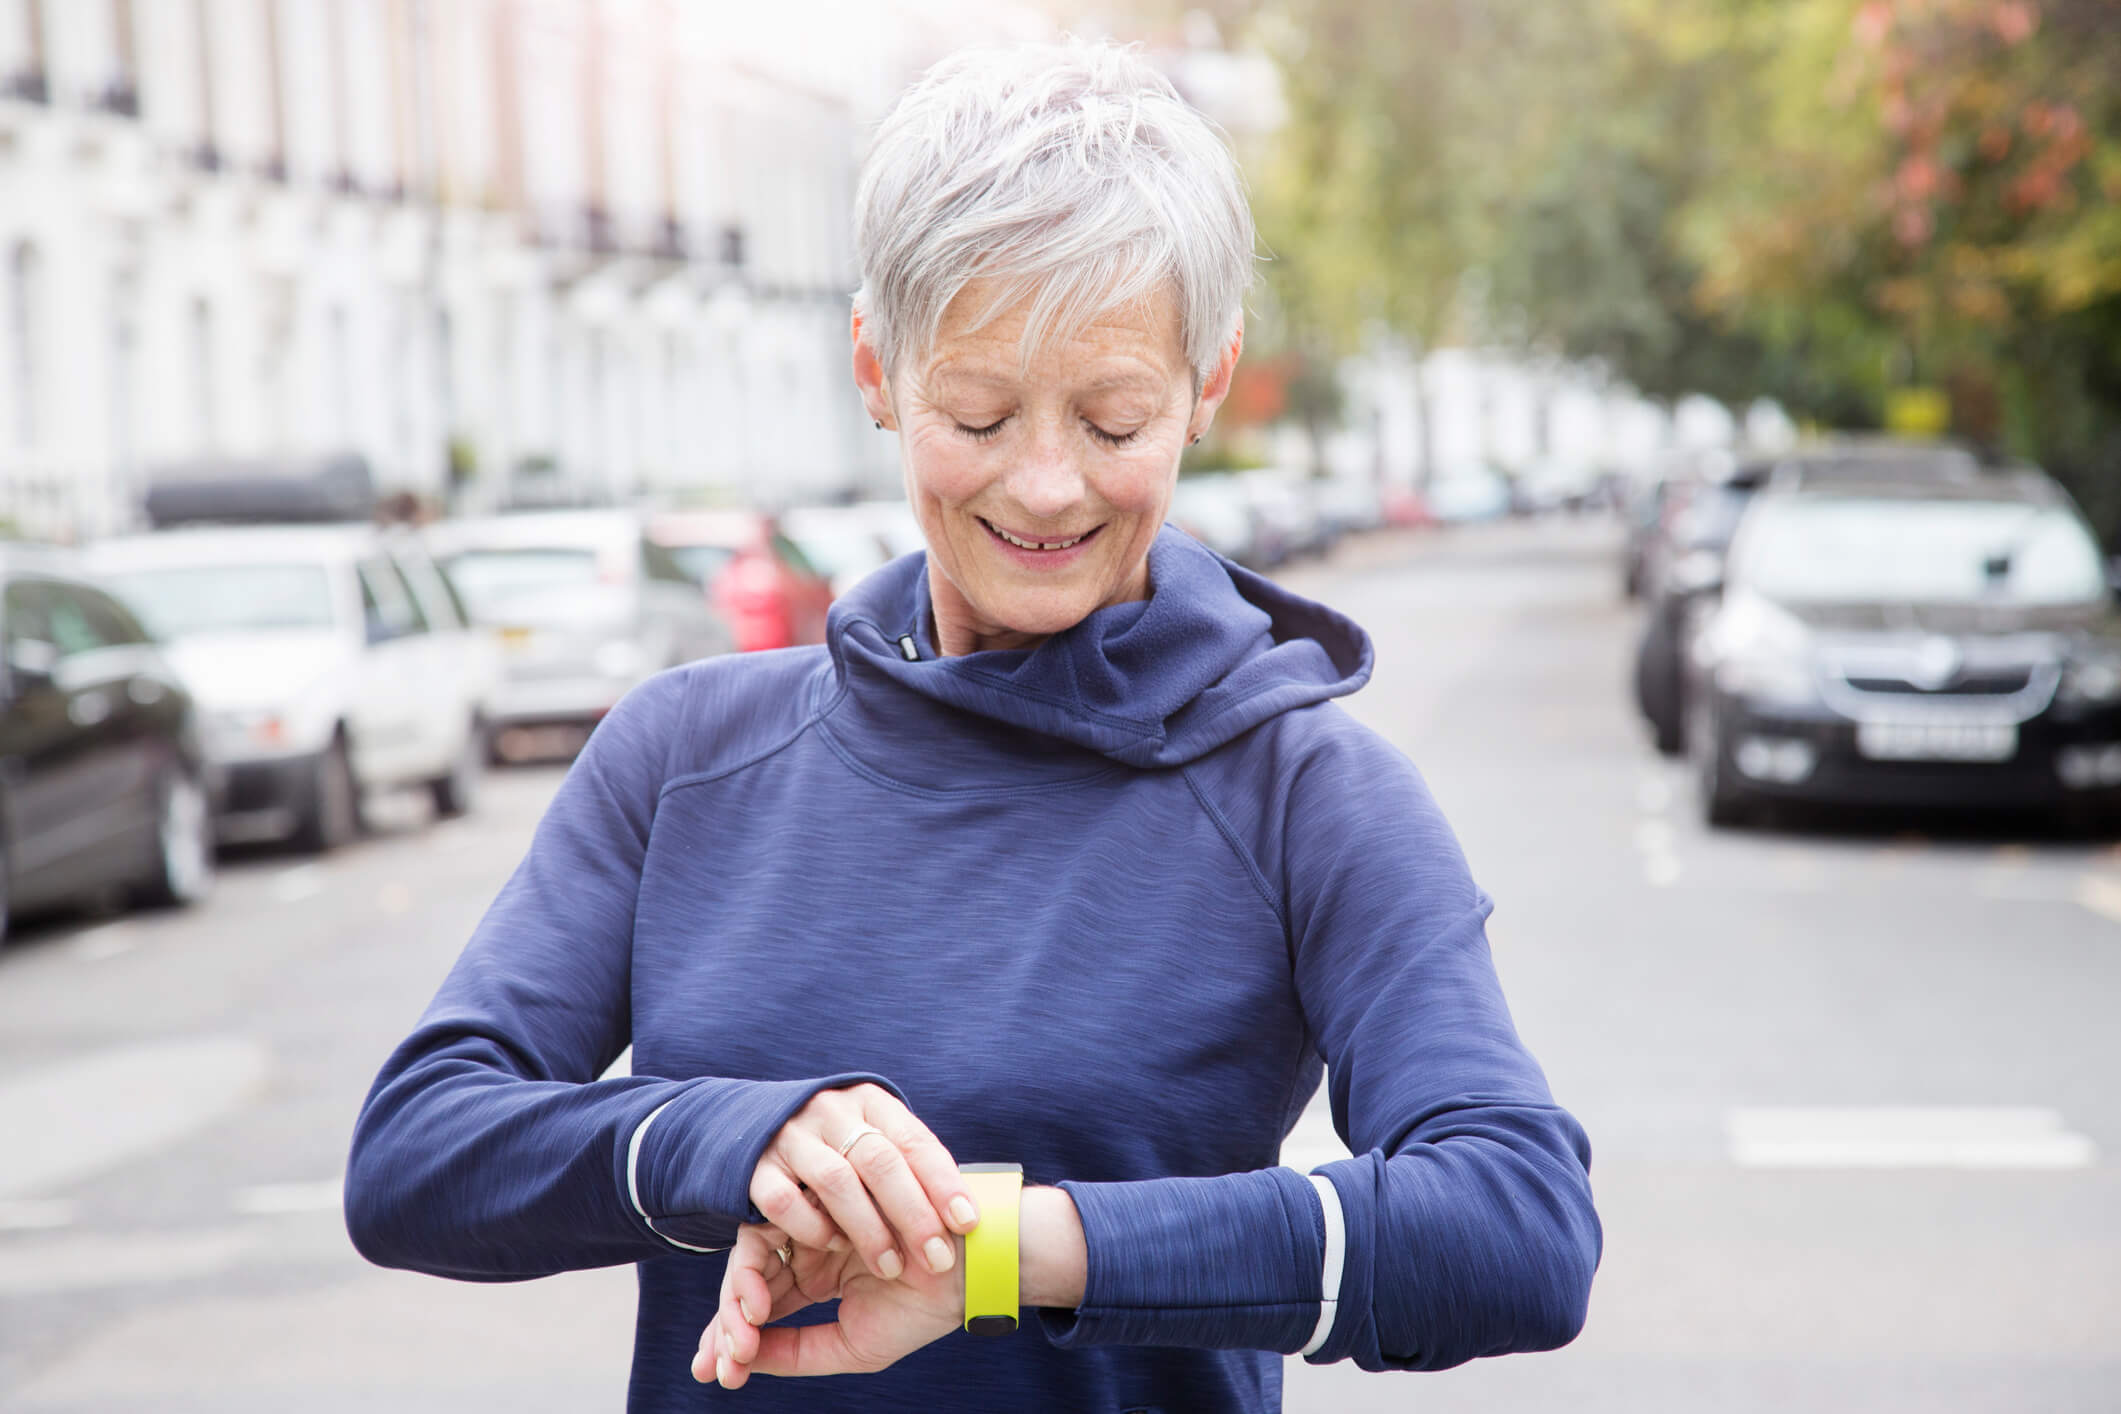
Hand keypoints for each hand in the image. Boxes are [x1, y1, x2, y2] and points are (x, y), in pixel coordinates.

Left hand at [692, 1220, 961, 1388]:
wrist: (964, 1270)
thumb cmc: (918, 1308)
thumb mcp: (852, 1345)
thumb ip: (796, 1352)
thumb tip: (740, 1364)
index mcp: (815, 1271)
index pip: (761, 1303)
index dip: (732, 1337)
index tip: (720, 1375)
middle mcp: (807, 1242)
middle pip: (748, 1277)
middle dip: (727, 1323)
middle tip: (723, 1362)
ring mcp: (811, 1218)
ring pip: (750, 1255)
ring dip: (736, 1301)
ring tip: (742, 1342)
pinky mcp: (814, 1199)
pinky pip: (765, 1231)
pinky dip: (752, 1273)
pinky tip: (757, 1308)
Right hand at [747, 1083, 977, 1284]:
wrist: (760, 1126)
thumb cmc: (840, 1146)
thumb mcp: (878, 1141)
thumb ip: (912, 1165)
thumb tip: (968, 1214)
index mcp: (871, 1103)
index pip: (914, 1141)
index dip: (944, 1182)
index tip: (969, 1222)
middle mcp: (831, 1111)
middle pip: (880, 1161)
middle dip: (913, 1214)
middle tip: (938, 1259)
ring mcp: (790, 1136)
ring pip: (836, 1181)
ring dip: (869, 1229)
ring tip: (893, 1267)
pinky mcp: (755, 1167)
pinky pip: (784, 1200)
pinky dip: (814, 1227)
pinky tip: (836, 1247)